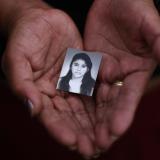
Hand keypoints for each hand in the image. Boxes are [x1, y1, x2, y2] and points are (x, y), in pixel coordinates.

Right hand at [2, 5, 95, 156]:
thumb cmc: (25, 37)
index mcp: (38, 93)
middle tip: (94, 149)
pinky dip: (103, 102)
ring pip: (85, 107)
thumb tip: (31, 109)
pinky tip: (111, 114)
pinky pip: (95, 88)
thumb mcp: (16, 58)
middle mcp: (56, 92)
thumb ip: (21, 84)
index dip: (60, 130)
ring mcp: (71, 83)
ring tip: (106, 138)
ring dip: (94, 123)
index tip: (73, 142)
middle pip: (70, 117)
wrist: (41, 20)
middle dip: (81, 133)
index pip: (50, 116)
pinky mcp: (84, 73)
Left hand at [84, 0, 158, 149]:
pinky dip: (76, 99)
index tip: (114, 132)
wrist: (115, 1)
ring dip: (88, 118)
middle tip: (94, 145)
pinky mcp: (87, 65)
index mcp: (136, 72)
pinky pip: (80, 84)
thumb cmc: (135, 8)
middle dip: (103, 125)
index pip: (128, 99)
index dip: (122, 115)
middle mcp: (118, 77)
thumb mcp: (151, 26)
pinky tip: (68, 113)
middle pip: (110, 105)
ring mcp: (101, 72)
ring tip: (80, 137)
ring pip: (94, 99)